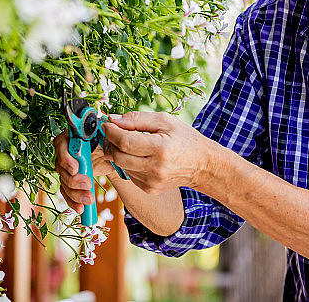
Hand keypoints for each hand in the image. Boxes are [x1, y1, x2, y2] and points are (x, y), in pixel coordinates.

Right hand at [53, 131, 116, 214]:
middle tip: (88, 184)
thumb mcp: (110, 137)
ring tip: (89, 199)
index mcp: (73, 135)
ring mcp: (67, 166)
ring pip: (64, 182)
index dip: (66, 158)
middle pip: (61, 167)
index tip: (75, 169)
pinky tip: (81, 209)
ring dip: (75, 193)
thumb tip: (108, 135)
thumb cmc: (111, 141)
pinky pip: (67, 192)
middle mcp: (66, 151)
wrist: (114, 154)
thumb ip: (107, 136)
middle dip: (73, 180)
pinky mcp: (71, 179)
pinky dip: (73, 202)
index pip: (61, 144)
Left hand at [102, 111, 217, 194]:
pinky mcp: (148, 189)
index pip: (125, 142)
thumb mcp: (165, 121)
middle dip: (110, 143)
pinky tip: (137, 155)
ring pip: (121, 166)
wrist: (202, 165)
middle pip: (118, 156)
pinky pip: (128, 174)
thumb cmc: (184, 139)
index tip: (106, 124)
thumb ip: (137, 119)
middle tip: (111, 132)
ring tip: (125, 141)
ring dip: (117, 152)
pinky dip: (127, 162)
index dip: (111, 131)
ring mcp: (151, 182)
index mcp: (160, 148)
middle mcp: (155, 168)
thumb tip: (113, 119)